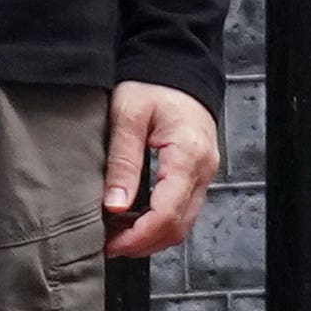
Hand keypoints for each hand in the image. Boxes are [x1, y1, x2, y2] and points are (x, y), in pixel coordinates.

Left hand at [101, 81, 218, 258]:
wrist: (174, 65)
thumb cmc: (151, 84)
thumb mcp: (127, 115)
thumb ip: (123, 161)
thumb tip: (114, 206)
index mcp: (187, 156)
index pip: (167, 215)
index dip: (137, 237)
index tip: (109, 245)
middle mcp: (202, 170)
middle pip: (178, 227)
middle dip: (142, 244)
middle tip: (108, 246)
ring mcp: (203, 174)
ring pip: (183, 223)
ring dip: (150, 236)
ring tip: (115, 235)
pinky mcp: (197, 173)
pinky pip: (182, 209)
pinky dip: (158, 222)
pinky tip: (132, 219)